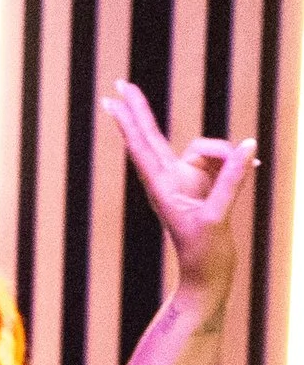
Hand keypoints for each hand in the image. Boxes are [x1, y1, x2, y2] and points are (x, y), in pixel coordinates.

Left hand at [103, 81, 256, 321]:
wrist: (208, 280)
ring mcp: (187, 183)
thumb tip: (246, 146)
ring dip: (226, 156)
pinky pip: (222, 163)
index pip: (142, 146)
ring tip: (247, 173)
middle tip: (119, 84)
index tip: (113, 97)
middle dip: (138, 112)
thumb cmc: (204, 256)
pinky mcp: (205, 187)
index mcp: (163, 187)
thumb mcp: (218, 218)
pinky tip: (252, 172)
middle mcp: (171, 181)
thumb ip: (231, 181)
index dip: (130, 120)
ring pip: (205, 150)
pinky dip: (237, 166)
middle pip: (151, 138)